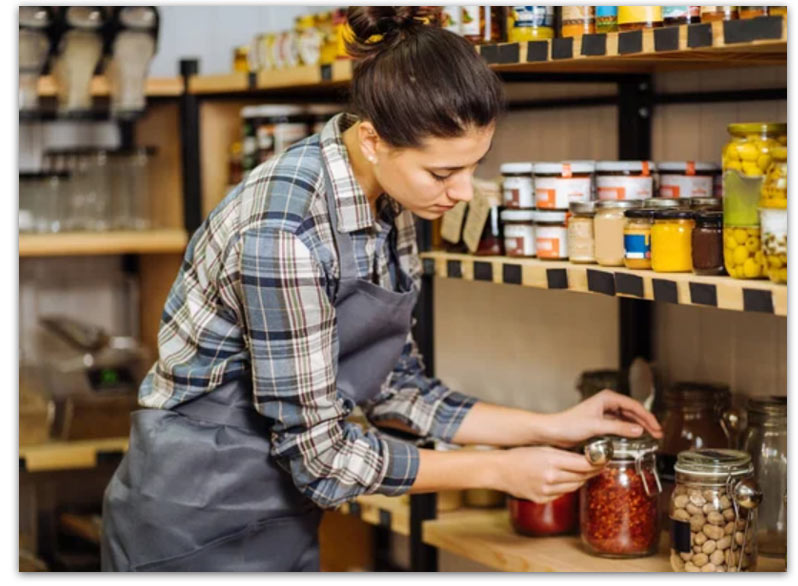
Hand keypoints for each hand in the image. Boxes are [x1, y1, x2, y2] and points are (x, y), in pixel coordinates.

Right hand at [495, 445, 603, 503]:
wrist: (499, 469)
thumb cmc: (520, 455)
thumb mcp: (543, 448)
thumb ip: (563, 454)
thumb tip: (584, 457)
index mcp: (551, 460)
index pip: (583, 464)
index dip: (597, 463)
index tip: (604, 460)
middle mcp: (551, 477)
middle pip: (581, 476)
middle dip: (592, 471)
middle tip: (599, 466)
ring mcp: (546, 490)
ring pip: (573, 486)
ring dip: (581, 480)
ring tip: (585, 473)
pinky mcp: (542, 498)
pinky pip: (561, 494)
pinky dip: (567, 487)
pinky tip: (567, 481)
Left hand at [545, 389, 662, 448]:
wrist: (553, 431)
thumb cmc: (569, 425)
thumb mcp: (596, 426)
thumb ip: (618, 428)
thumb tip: (639, 430)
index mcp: (607, 398)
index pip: (634, 406)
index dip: (648, 417)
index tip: (657, 428)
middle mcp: (606, 403)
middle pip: (632, 411)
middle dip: (646, 422)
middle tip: (658, 434)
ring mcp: (603, 412)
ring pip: (627, 418)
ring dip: (638, 427)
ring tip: (650, 437)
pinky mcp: (600, 422)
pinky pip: (619, 425)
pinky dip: (628, 431)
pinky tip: (634, 438)